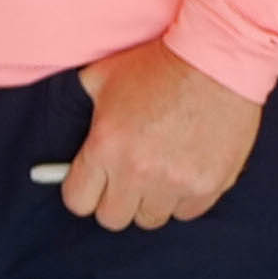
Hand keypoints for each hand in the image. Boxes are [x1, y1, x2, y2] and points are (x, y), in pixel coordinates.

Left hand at [62, 40, 262, 230]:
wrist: (216, 59)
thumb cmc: (155, 65)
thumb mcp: (100, 78)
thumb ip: (76, 110)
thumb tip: (61, 132)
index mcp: (105, 147)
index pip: (78, 202)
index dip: (81, 192)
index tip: (90, 182)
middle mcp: (139, 172)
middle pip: (113, 218)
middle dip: (114, 199)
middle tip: (123, 178)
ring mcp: (178, 182)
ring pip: (152, 218)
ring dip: (150, 200)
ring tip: (157, 170)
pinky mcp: (210, 185)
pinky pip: (187, 213)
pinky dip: (182, 198)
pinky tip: (183, 170)